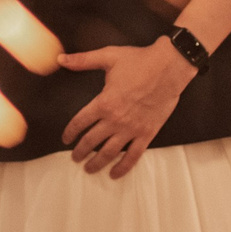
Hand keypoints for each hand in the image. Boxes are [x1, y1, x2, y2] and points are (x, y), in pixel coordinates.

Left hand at [57, 37, 193, 176]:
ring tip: (89, 169)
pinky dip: (123, 167)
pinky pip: (133, 155)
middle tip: (75, 158)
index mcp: (104, 102)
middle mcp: (115, 120)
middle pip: (92, 141)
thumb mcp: (108, 57)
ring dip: (97, 163)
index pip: (80, 122)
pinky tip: (115, 174)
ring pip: (110, 152)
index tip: (66, 139)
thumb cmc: (140, 61)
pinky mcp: (147, 133)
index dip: (70, 132)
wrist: (169, 68)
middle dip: (80, 152)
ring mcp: (131, 129)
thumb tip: (61, 58)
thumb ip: (83, 60)